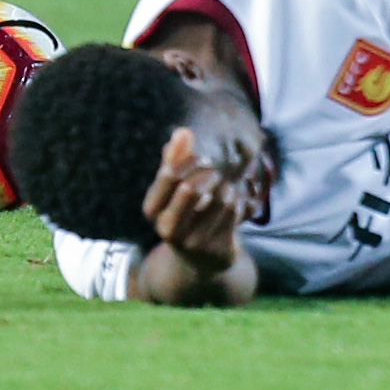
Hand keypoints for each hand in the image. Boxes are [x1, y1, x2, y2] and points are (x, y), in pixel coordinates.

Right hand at [143, 128, 248, 277]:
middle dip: (208, 173)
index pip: (169, 175)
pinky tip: (232, 204)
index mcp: (153, 210)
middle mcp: (166, 228)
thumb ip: (175, 159)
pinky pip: (232, 210)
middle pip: (191, 187)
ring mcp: (190, 241)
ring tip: (225, 190)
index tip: (203, 157)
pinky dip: (236, 200)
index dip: (190, 159)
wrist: (200, 258)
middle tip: (216, 171)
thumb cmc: (186, 212)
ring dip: (226, 187)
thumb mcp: (175, 188)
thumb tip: (182, 131)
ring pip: (218, 197)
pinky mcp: (212, 247)